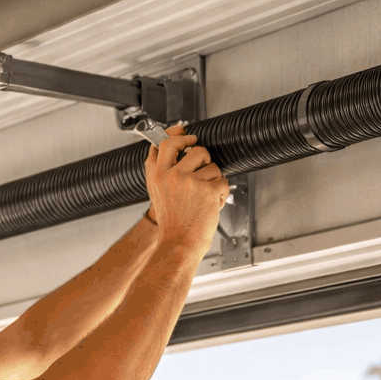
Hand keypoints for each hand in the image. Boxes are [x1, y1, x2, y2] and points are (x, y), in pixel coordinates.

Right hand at [143, 125, 228, 253]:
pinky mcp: (207, 190)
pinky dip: (222, 193)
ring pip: (213, 167)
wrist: (179, 243)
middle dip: (205, 157)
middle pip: (196, 150)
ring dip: (214, 181)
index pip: (165, 143)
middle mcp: (171, 175)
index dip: (179, 136)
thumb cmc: (172, 222)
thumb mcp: (157, 193)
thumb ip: (161, 171)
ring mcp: (189, 182)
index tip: (188, 136)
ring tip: (205, 197)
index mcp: (157, 175)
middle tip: (205, 168)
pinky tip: (212, 204)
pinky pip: (223, 181)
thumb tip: (172, 150)